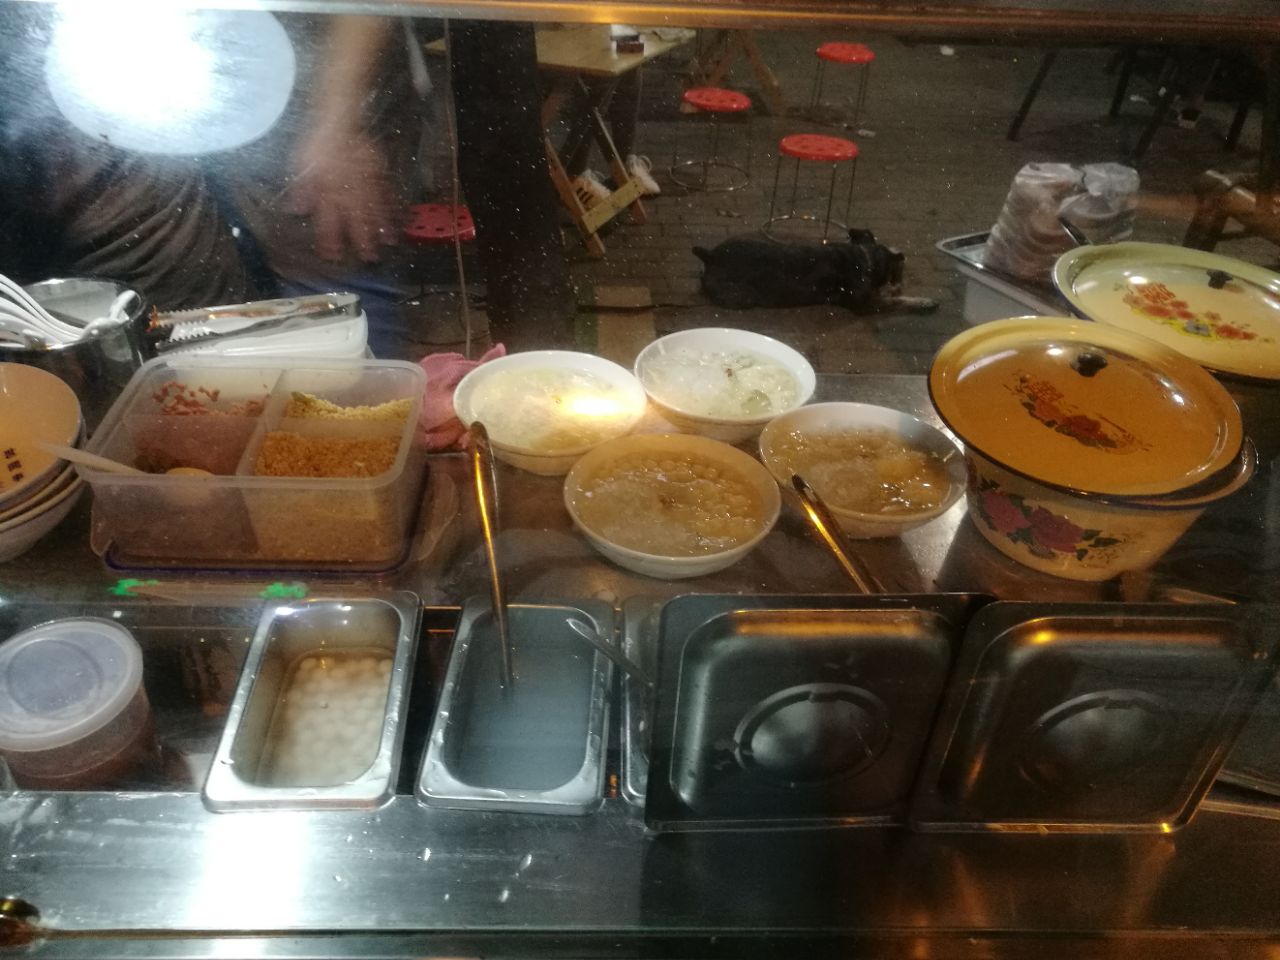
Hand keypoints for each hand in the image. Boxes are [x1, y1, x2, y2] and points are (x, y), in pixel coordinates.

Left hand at [286, 127, 394, 262]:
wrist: (340, 121)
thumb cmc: (318, 143)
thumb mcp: (302, 166)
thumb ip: (302, 190)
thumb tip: (296, 210)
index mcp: (327, 193)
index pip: (328, 222)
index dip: (330, 241)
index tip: (334, 257)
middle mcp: (348, 193)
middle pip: (356, 222)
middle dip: (362, 241)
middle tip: (369, 258)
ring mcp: (366, 184)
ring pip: (375, 210)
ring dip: (382, 228)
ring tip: (389, 243)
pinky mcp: (378, 173)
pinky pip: (386, 194)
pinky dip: (392, 206)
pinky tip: (397, 216)